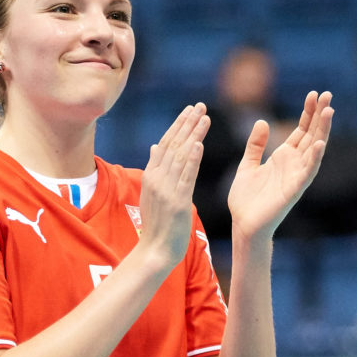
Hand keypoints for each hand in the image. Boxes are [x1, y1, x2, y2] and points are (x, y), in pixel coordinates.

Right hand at [138, 103, 209, 265]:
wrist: (155, 251)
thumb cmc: (158, 224)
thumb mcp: (152, 193)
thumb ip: (155, 169)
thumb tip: (155, 146)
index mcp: (151, 175)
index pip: (166, 143)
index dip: (179, 125)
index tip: (190, 109)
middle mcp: (157, 178)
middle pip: (173, 144)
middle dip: (187, 123)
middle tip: (200, 105)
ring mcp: (166, 190)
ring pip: (181, 156)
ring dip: (193, 135)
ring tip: (205, 117)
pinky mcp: (177, 202)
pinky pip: (186, 177)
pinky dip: (192, 160)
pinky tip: (199, 145)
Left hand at [227, 91, 333, 238]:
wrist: (243, 225)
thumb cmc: (246, 200)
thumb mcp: (247, 165)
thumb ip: (255, 146)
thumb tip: (262, 122)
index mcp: (283, 157)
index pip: (301, 130)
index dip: (308, 113)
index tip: (314, 94)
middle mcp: (294, 164)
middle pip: (311, 134)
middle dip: (319, 115)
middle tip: (328, 94)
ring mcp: (296, 176)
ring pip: (314, 149)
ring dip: (322, 131)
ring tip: (329, 111)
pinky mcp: (294, 190)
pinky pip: (307, 172)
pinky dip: (315, 158)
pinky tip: (320, 143)